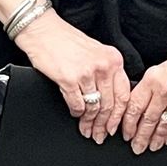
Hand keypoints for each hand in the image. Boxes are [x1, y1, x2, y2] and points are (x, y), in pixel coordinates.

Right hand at [13, 12, 130, 140]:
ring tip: (86, 130)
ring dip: (90, 123)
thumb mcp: (95, 51)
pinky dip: (77, 113)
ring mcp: (86, 73)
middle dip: (104, 125)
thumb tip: (110, 100)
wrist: (42, 30)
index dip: (119, 116)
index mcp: (113, 60)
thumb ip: (106, 72)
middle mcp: (103, 66)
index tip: (114, 127)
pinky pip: (77, 105)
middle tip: (100, 135)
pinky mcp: (69, 79)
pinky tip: (75, 115)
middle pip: (110, 105)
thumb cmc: (65, 40)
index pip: (124, 95)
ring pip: (94, 108)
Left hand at [118, 37, 166, 153]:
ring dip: (157, 138)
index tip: (126, 132)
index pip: (135, 105)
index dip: (129, 123)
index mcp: (155, 77)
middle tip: (136, 147)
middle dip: (141, 136)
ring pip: (166, 124)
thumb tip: (141, 105)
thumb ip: (153, 85)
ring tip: (152, 146)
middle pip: (148, 119)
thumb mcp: (165, 65)